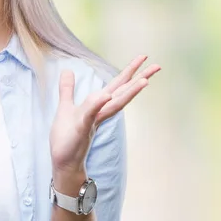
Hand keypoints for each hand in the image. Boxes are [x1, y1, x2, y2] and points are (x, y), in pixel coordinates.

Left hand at [49, 55, 160, 174]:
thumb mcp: (65, 107)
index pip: (117, 85)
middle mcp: (101, 112)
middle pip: (122, 92)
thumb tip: (67, 70)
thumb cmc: (66, 137)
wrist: (63, 162)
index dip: (130, 70)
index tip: (144, 57)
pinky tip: (105, 95)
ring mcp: (92, 120)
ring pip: (114, 104)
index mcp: (98, 105)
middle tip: (157, 66)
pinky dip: (97, 104)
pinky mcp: (81, 128)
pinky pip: (89, 114)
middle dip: (139, 78)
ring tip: (145, 80)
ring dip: (129, 92)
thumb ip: (67, 89)